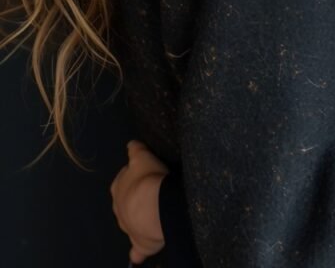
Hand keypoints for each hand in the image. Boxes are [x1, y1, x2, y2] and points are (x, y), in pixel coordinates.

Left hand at [110, 139, 168, 263]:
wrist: (154, 207)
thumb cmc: (147, 178)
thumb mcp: (142, 157)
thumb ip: (135, 150)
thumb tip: (130, 143)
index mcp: (118, 188)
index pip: (123, 180)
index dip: (133, 177)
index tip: (143, 176)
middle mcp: (119, 209)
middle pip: (125, 203)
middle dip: (133, 200)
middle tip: (148, 194)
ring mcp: (128, 228)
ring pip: (130, 224)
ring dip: (136, 222)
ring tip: (149, 217)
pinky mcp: (140, 244)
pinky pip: (137, 250)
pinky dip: (137, 252)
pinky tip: (139, 255)